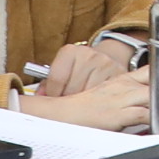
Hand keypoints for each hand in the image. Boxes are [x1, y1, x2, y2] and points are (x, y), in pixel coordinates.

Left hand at [24, 37, 153, 129]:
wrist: (108, 58)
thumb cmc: (80, 68)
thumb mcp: (64, 69)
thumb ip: (49, 83)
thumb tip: (39, 99)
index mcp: (70, 52)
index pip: (56, 79)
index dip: (53, 95)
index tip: (53, 102)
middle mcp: (88, 55)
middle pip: (72, 90)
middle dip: (68, 102)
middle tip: (69, 106)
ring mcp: (105, 64)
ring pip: (88, 96)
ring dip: (84, 106)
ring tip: (83, 104)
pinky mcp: (119, 74)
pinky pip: (105, 98)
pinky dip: (99, 104)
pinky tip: (96, 103)